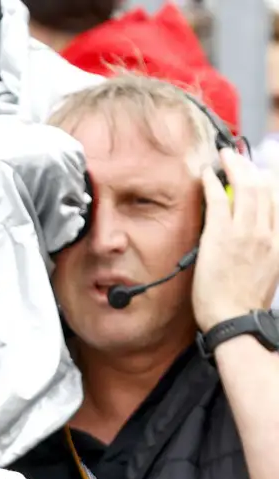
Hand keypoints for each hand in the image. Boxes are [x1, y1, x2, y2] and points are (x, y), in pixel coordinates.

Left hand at [191, 148, 278, 331]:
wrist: (233, 319)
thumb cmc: (242, 302)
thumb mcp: (268, 271)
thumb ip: (267, 249)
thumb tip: (259, 237)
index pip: (278, 201)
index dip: (269, 180)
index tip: (260, 171)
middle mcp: (267, 233)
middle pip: (264, 188)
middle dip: (249, 167)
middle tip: (236, 158)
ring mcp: (245, 233)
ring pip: (245, 188)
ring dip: (233, 167)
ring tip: (223, 158)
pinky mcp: (221, 237)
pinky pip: (219, 201)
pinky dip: (213, 184)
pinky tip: (206, 176)